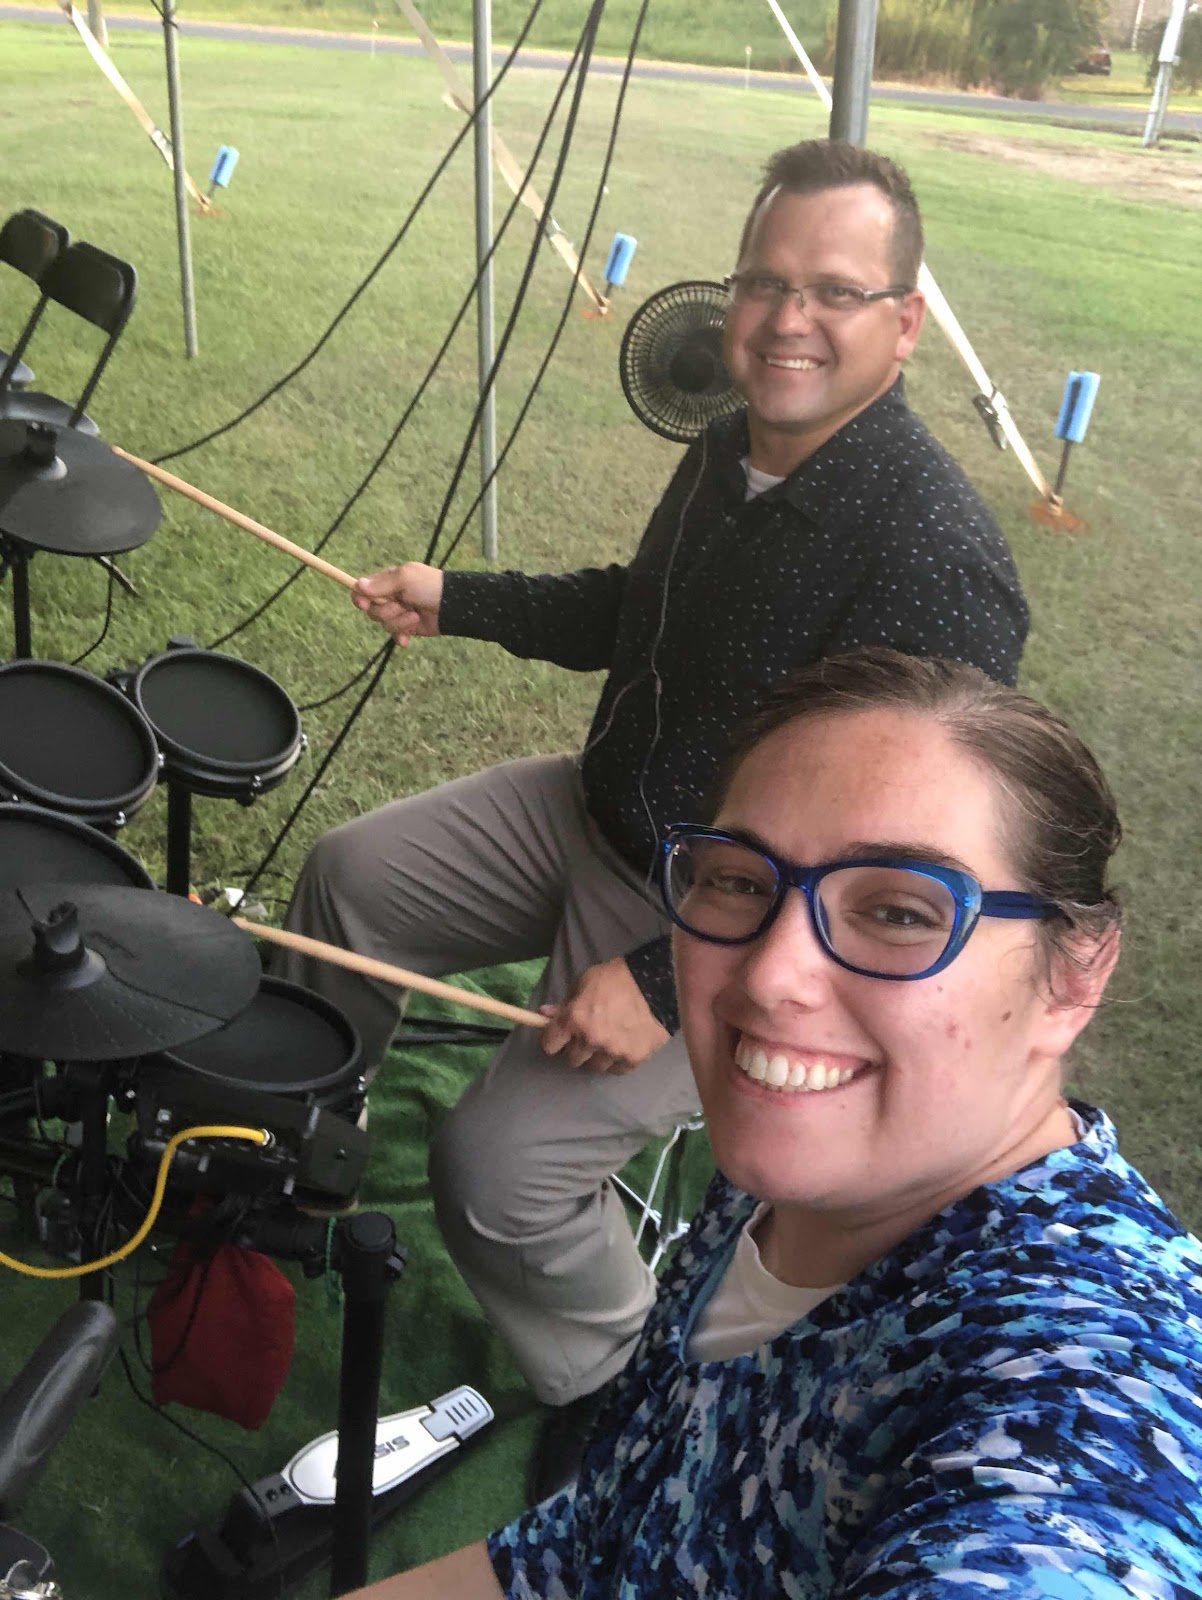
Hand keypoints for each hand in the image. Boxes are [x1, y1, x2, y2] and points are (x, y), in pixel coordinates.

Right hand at [353, 562, 443, 645]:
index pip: (362, 591)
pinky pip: (395, 635)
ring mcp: (399, 613)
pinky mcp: (407, 628)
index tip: (364, 604)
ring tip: (415, 616)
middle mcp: (390, 597)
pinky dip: (401, 636)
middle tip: (402, 606)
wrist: (453, 605)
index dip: (360, 599)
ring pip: (384, 624)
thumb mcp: (405, 579)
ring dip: (399, 622)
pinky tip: (407, 638)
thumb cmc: (429, 586)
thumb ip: (381, 584)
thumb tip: (357, 585)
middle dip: (386, 611)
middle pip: (372, 611)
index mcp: (387, 582)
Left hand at [539, 957, 668, 1073]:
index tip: (560, 1036)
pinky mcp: (632, 1059)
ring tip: (608, 1040)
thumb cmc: (616, 978)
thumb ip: (565, 1002)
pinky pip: (616, 1069)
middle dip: (576, 1048)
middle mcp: (590, 1040)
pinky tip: (622, 1045)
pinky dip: (617, 1060)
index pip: (549, 1045)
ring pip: (594, 1066)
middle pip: (571, 1059)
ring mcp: (612, 1052)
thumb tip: (544, 1014)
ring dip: (597, 1056)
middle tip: (587, 1036)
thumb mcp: (585, 982)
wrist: (657, 983)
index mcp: (574, 1019)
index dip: (553, 1040)